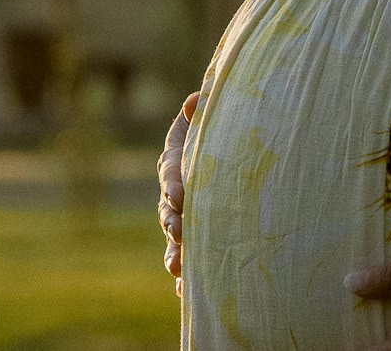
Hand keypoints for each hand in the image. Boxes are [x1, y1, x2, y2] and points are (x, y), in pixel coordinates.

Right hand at [158, 90, 198, 297]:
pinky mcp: (193, 241)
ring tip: (179, 267)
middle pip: (168, 211)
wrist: (222, 155)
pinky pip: (185, 260)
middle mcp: (173, 197)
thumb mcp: (206, 121)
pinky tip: (187, 291)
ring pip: (173, 240)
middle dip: (173, 222)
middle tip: (180, 230)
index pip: (170, 174)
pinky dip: (185, 277)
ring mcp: (181, 221)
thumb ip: (201, 112)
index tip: (180, 192)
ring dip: (175, 254)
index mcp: (174, 165)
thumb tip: (196, 98)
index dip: (173, 183)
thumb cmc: (211, 134)